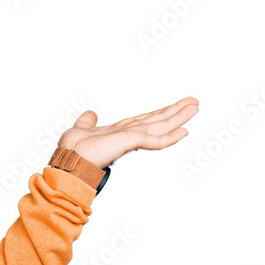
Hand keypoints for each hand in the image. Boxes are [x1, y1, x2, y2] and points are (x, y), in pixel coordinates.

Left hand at [57, 97, 199, 168]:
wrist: (69, 161)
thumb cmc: (73, 150)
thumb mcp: (80, 128)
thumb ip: (88, 121)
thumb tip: (90, 114)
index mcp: (119, 131)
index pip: (144, 120)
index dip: (159, 113)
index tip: (173, 106)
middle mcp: (128, 134)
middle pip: (157, 121)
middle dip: (176, 112)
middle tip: (194, 103)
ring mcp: (131, 139)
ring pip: (160, 127)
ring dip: (179, 117)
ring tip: (195, 108)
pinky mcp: (131, 142)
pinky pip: (155, 140)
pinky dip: (170, 137)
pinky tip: (184, 131)